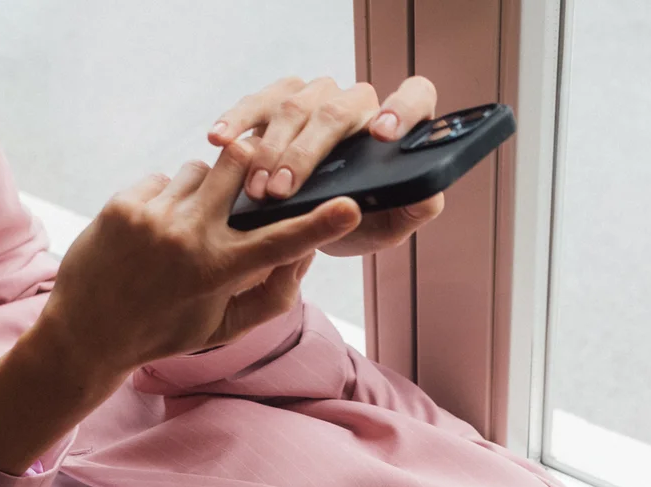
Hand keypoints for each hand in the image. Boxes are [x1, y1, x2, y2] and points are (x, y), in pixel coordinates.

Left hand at [35, 145, 364, 377]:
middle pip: (239, 167)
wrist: (86, 332)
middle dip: (250, 167)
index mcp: (219, 273)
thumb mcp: (226, 328)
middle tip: (248, 184)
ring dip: (204, 190)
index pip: (281, 243)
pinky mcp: (124, 204)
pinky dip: (167, 198)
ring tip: (188, 227)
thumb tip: (305, 253)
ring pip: (200, 171)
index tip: (351, 207)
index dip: (321, 225)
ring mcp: (153, 217)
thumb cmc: (167, 332)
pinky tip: (154, 230)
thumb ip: (272, 293)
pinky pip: (163, 179)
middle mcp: (188, 238)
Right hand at [207, 74, 445, 257]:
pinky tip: (220, 139)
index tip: (381, 134)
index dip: (401, 110)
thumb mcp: (390, 226)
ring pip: (295, 107)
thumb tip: (430, 191)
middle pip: (338, 109)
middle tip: (283, 190)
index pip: (414, 96)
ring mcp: (317, 96)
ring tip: (257, 190)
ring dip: (271, 149)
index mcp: (398, 126)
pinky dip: (237, 121)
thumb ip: (416, 209)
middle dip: (307, 152)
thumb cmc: (357, 223)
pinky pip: (258, 102)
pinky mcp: (278, 98)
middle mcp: (359, 102)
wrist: (311, 224)